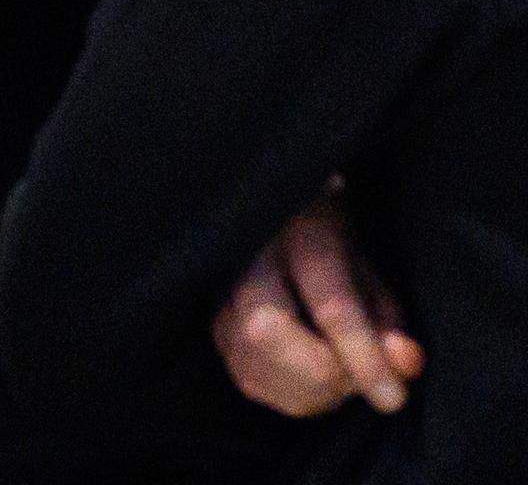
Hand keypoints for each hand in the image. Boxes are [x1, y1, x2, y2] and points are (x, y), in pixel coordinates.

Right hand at [214, 190, 424, 417]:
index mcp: (304, 232)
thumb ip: (389, 322)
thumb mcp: (373, 275)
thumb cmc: (336, 251)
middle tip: (355, 372)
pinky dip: (292, 393)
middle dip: (321, 373)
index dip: (362, 357)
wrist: (283, 222)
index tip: (393, 399)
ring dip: (310, 390)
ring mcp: (224, 294)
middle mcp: (250, 258)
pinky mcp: (217, 329)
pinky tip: (309, 374)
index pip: (328, 302)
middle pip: (267, 330)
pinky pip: (252, 382)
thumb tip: (406, 364)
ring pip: (254, 366)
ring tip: (337, 369)